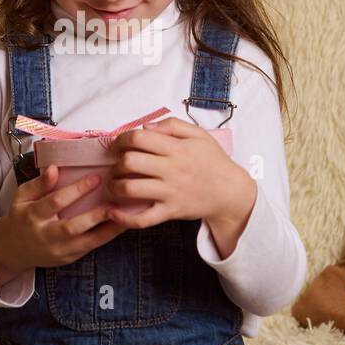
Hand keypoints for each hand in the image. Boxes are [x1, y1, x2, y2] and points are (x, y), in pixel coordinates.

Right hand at [0, 165, 126, 277]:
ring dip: (109, 230)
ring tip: (127, 216)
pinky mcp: (68, 258)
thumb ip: (38, 183)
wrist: (13, 250)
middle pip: (72, 227)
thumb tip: (54, 168)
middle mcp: (46, 236)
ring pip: (87, 242)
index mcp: (32, 216)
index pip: (55, 202)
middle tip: (116, 202)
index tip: (96, 177)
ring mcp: (58, 250)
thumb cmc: (21, 217)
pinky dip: (107, 237)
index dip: (76, 190)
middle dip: (96, 215)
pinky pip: (91, 247)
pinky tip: (121, 226)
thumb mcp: (21, 197)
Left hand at [103, 117, 256, 232]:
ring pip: (131, 189)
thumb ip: (172, 126)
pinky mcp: (170, 212)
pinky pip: (143, 219)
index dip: (121, 139)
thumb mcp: (199, 135)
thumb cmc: (214, 162)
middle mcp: (171, 170)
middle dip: (116, 162)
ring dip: (114, 186)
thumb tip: (146, 127)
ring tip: (114, 184)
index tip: (118, 145)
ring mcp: (170, 193)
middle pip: (130, 162)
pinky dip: (124, 218)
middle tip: (116, 164)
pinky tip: (113, 212)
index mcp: (177, 148)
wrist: (231, 192)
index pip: (139, 138)